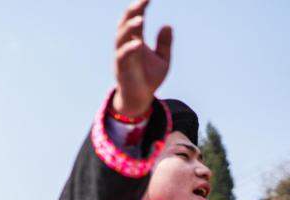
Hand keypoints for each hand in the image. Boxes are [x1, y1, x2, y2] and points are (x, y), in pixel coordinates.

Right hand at [112, 0, 172, 117]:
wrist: (141, 99)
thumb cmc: (149, 78)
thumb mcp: (163, 59)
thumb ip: (164, 43)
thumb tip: (168, 25)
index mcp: (135, 40)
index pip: (134, 19)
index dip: (140, 7)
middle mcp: (126, 46)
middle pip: (124, 24)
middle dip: (131, 12)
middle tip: (141, 2)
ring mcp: (122, 57)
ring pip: (121, 38)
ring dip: (129, 28)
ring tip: (140, 19)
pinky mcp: (121, 70)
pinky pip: (123, 57)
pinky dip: (129, 49)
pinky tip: (138, 43)